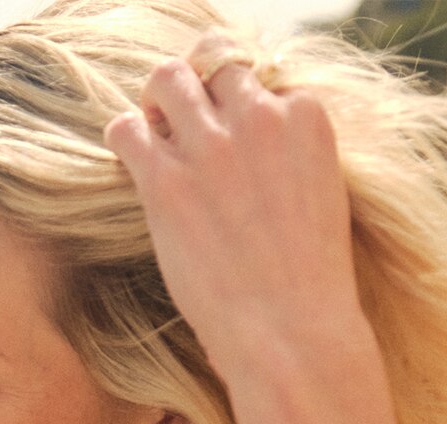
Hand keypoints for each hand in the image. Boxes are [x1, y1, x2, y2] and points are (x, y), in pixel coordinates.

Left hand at [102, 32, 366, 383]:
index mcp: (306, 118)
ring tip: (156, 134)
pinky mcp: (166, 181)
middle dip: (197, 89)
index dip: (239, 104)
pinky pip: (128, 127)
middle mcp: (259, 119)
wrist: (292, 337)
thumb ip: (292, 156)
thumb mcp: (322, 198)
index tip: (232, 134)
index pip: (261, 76)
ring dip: (156, 101)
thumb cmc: (309, 284)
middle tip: (185, 124)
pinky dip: (124, 137)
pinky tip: (131, 161)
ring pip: (166, 78)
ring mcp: (211, 147)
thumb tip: (258, 151)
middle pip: (213, 63)